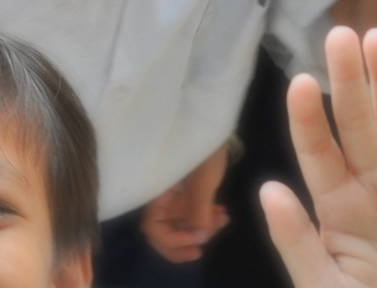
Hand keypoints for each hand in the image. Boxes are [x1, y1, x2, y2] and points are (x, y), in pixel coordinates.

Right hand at [140, 143, 232, 262]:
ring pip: (181, 226)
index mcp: (158, 193)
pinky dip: (206, 220)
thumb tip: (200, 238)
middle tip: (202, 249)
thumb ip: (199, 210)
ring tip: (222, 221)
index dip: (171, 240)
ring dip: (200, 230)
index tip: (196, 241)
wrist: (214, 126)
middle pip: (163, 232)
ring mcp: (175, 197)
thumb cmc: (205, 148)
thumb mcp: (204, 180)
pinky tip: (223, 215)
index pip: (152, 227)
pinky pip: (192, 215)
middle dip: (183, 242)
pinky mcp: (188, 195)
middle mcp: (163, 198)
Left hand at [261, 27, 376, 287]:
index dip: (307, 118)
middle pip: (359, 126)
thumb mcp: (324, 287)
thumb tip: (267, 190)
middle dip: (349, 82)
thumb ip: (296, 241)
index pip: (318, 152)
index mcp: (338, 206)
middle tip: (341, 35)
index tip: (298, 82)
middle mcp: (374, 186)